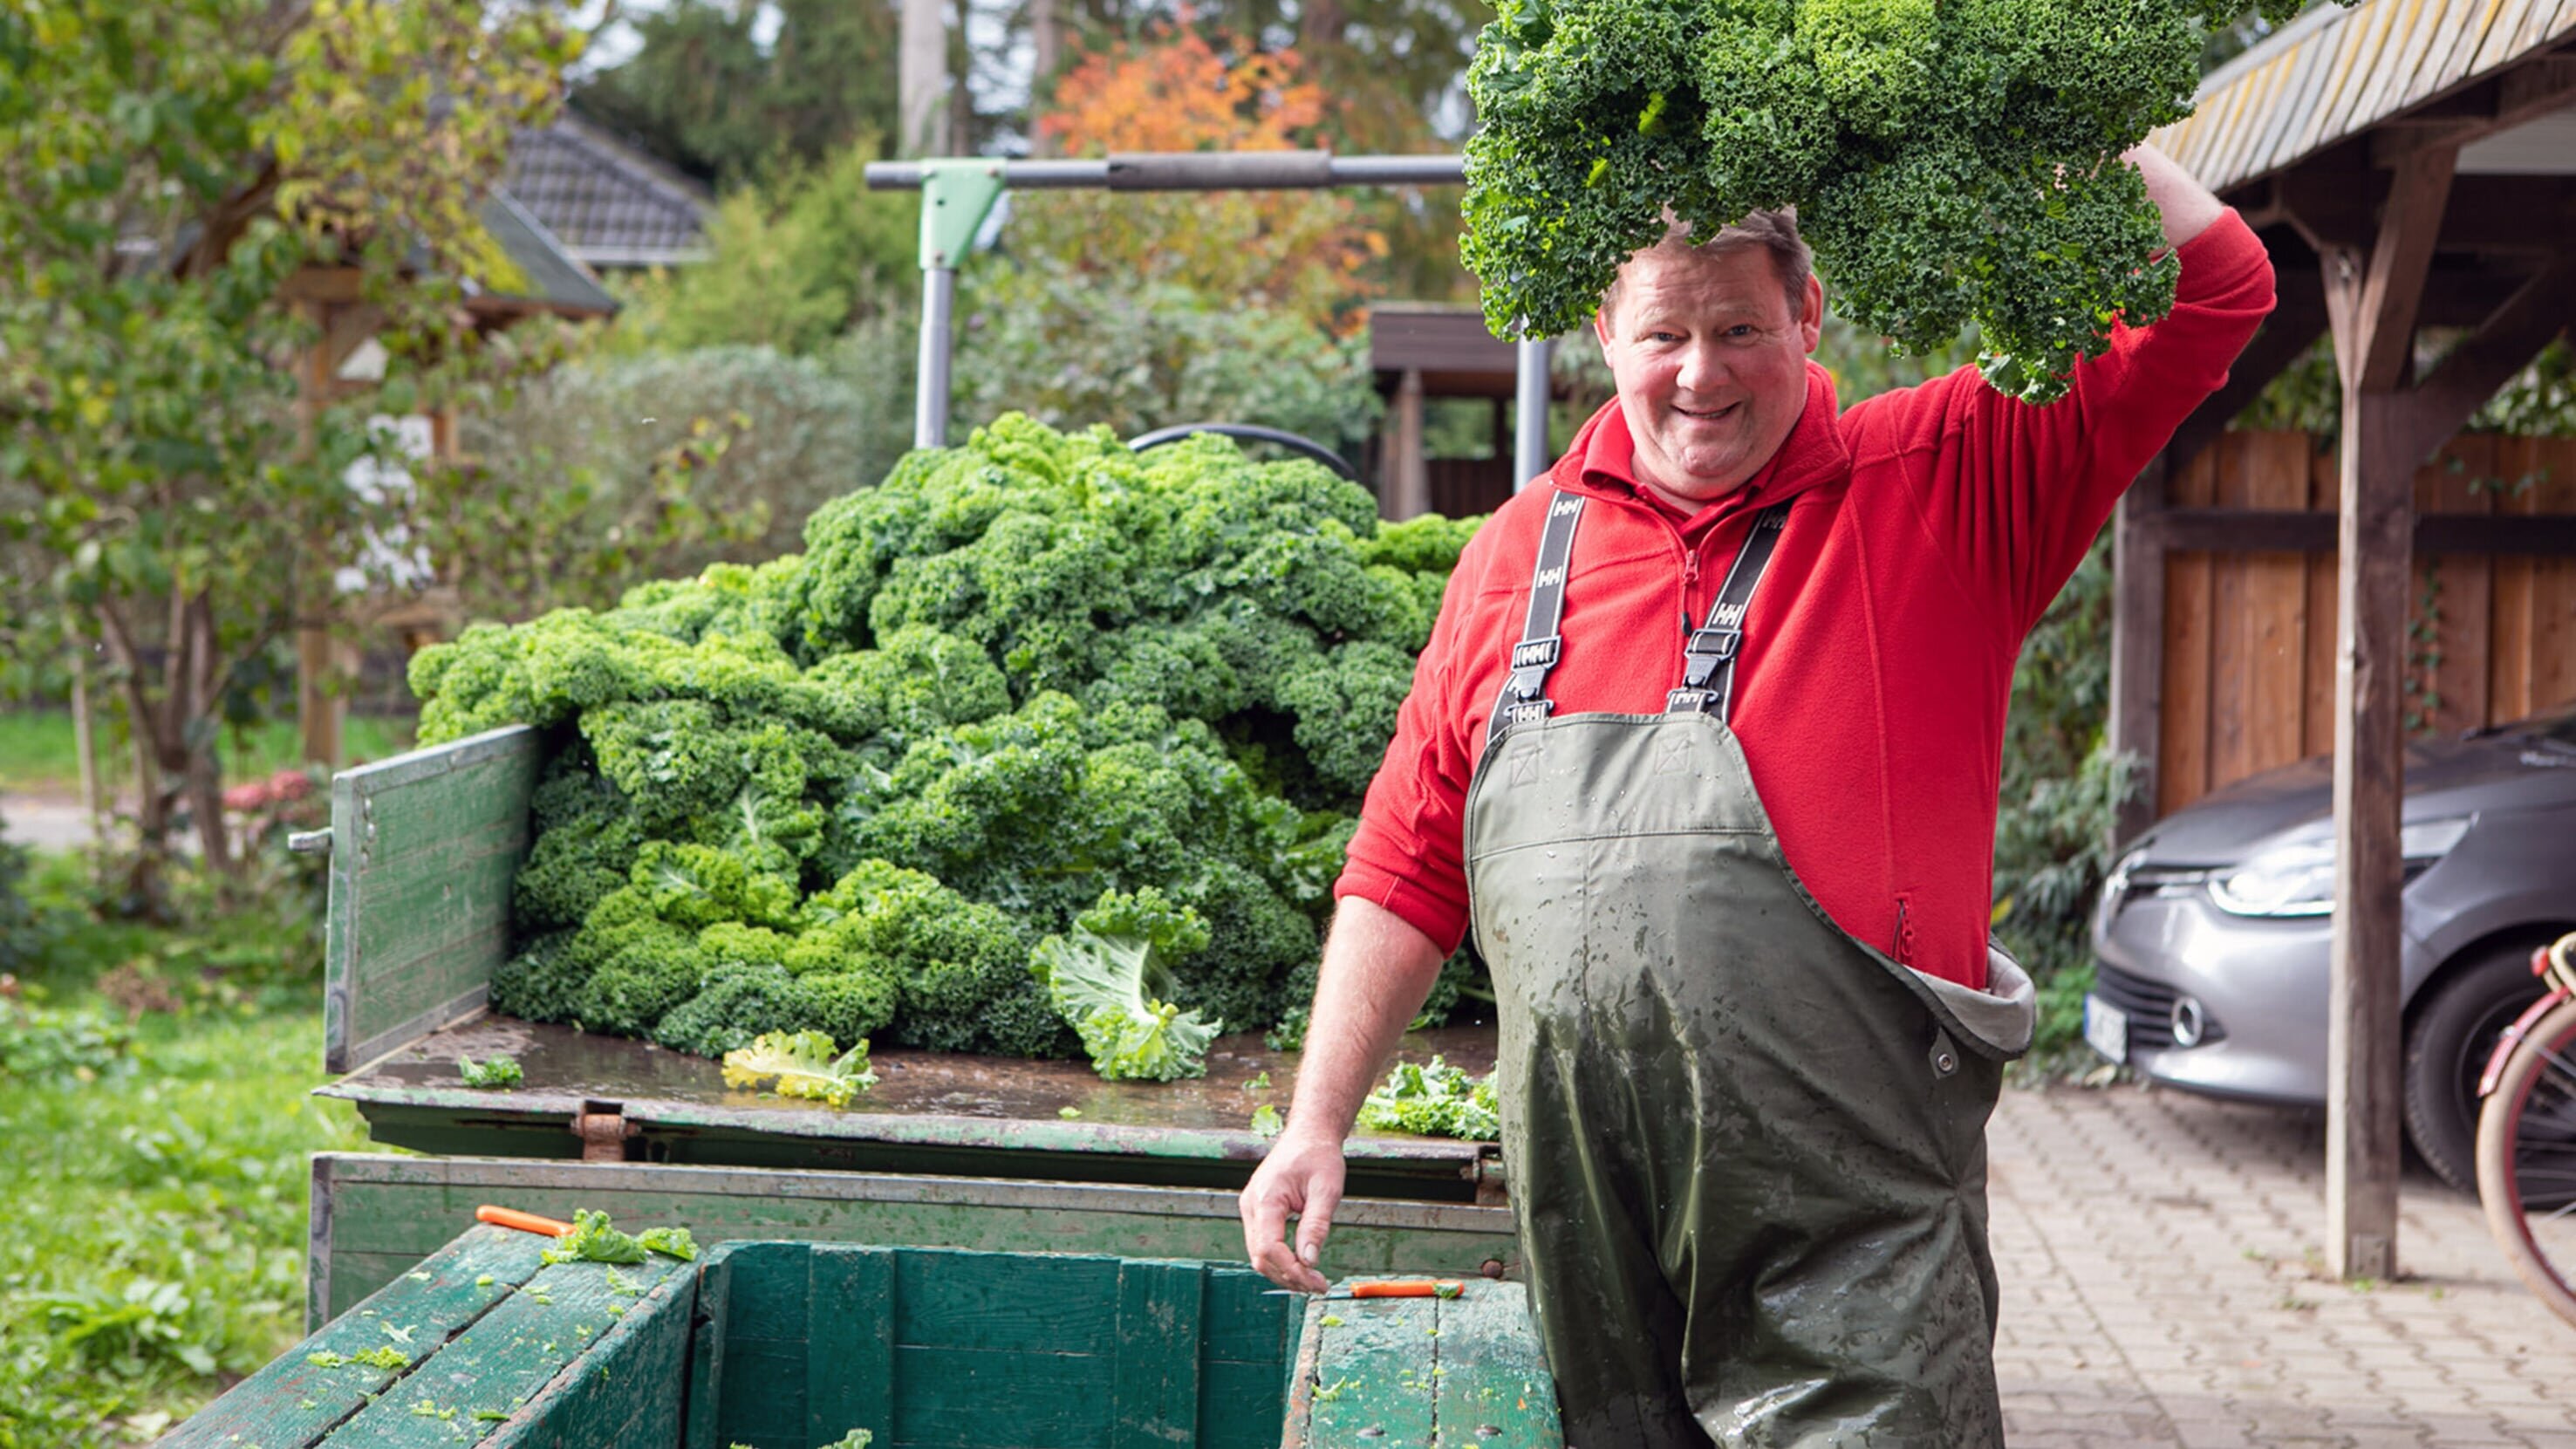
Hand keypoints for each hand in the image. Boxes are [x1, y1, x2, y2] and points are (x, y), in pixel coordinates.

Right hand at [1240, 1128, 1343, 1293]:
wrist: (1308, 1135)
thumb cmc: (1318, 1156)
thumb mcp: (1327, 1190)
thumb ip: (1316, 1225)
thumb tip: (1309, 1261)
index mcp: (1266, 1197)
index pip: (1269, 1247)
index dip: (1292, 1271)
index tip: (1317, 1282)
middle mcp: (1251, 1205)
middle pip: (1260, 1256)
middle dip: (1288, 1276)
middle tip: (1317, 1286)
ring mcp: (1251, 1209)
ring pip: (1259, 1255)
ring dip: (1283, 1272)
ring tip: (1312, 1280)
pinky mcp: (1257, 1212)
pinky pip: (1262, 1244)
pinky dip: (1279, 1260)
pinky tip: (1300, 1266)